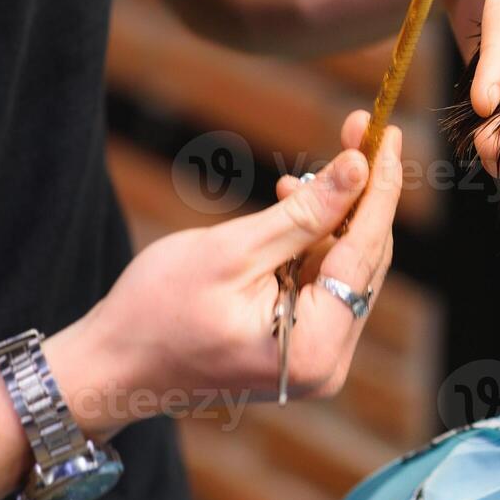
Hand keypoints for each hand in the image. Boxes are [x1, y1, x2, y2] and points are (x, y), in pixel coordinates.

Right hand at [48, 112, 401, 437]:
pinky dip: (310, 243)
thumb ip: (304, 213)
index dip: (380, 187)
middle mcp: (329, 361)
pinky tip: (287, 210)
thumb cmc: (155, 312)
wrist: (111, 367)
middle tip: (355, 133)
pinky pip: (321, 283)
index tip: (388, 134)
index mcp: (316, 346)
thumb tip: (358, 169)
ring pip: (345, 269)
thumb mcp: (232, 251)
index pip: (365, 251)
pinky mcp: (301, 348)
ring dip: (330, 217)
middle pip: (365, 260)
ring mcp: (317, 358)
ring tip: (291, 182)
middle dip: (360, 195)